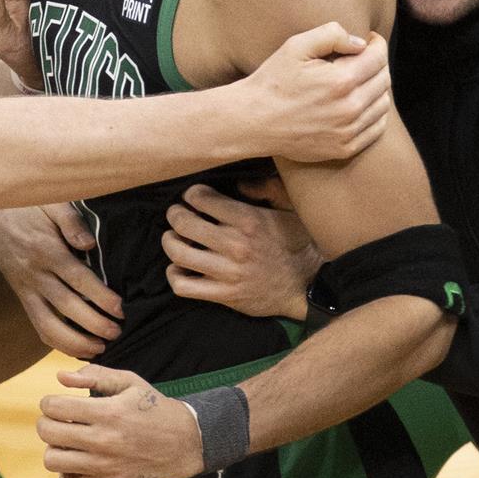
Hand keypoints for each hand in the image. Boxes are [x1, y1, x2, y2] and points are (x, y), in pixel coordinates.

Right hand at [0, 204, 123, 357]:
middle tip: (117, 332)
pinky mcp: (23, 297)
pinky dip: (57, 342)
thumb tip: (89, 244)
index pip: (77, 279)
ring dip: (75, 343)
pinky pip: (38, 326)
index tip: (120, 309)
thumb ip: (71, 221)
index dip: (100, 296)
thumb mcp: (51, 202)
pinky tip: (78, 347)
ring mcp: (26, 289)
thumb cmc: (29, 206)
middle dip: (94, 324)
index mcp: (46, 250)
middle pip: (66, 307)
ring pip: (48, 326)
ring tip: (100, 348)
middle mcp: (35, 274)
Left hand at [38, 365, 203, 477]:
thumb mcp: (130, 382)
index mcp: (107, 412)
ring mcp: (105, 467)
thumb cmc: (154, 408)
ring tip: (69, 443)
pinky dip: (68, 475)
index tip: (57, 403)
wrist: (186, 443)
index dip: (49, 402)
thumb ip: (95, 375)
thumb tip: (60, 377)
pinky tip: (80, 463)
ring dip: (56, 449)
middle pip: (48, 433)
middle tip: (59, 421)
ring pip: (53, 461)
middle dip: (47, 423)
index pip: (54, 407)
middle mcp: (103, 441)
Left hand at [164, 184, 318, 320]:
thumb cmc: (297, 242)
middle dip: (175, 214)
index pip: (201, 199)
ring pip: (178, 254)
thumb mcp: (289, 207)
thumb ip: (265, 188)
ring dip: (169, 242)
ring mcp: (228, 273)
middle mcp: (235, 246)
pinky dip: (174, 275)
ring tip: (173, 237)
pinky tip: (179, 267)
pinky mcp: (225, 295)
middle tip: (177, 213)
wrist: (308, 283)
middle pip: (183, 224)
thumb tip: (239, 182)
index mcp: (248, 220)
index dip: (192, 194)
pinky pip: (184, 286)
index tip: (194, 197)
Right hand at [239, 24, 389, 163]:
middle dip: (377, 63)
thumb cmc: (273, 81)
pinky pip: (376, 127)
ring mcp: (349, 132)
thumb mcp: (296, 46)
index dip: (377, 43)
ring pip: (384, 103)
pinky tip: (360, 102)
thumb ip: (332, 35)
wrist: (253, 121)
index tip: (369, 40)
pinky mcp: (345, 148)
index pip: (378, 57)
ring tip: (359, 79)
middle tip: (362, 57)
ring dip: (377, 87)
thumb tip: (361, 43)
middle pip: (384, 79)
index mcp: (341, 81)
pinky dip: (375, 112)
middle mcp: (350, 108)